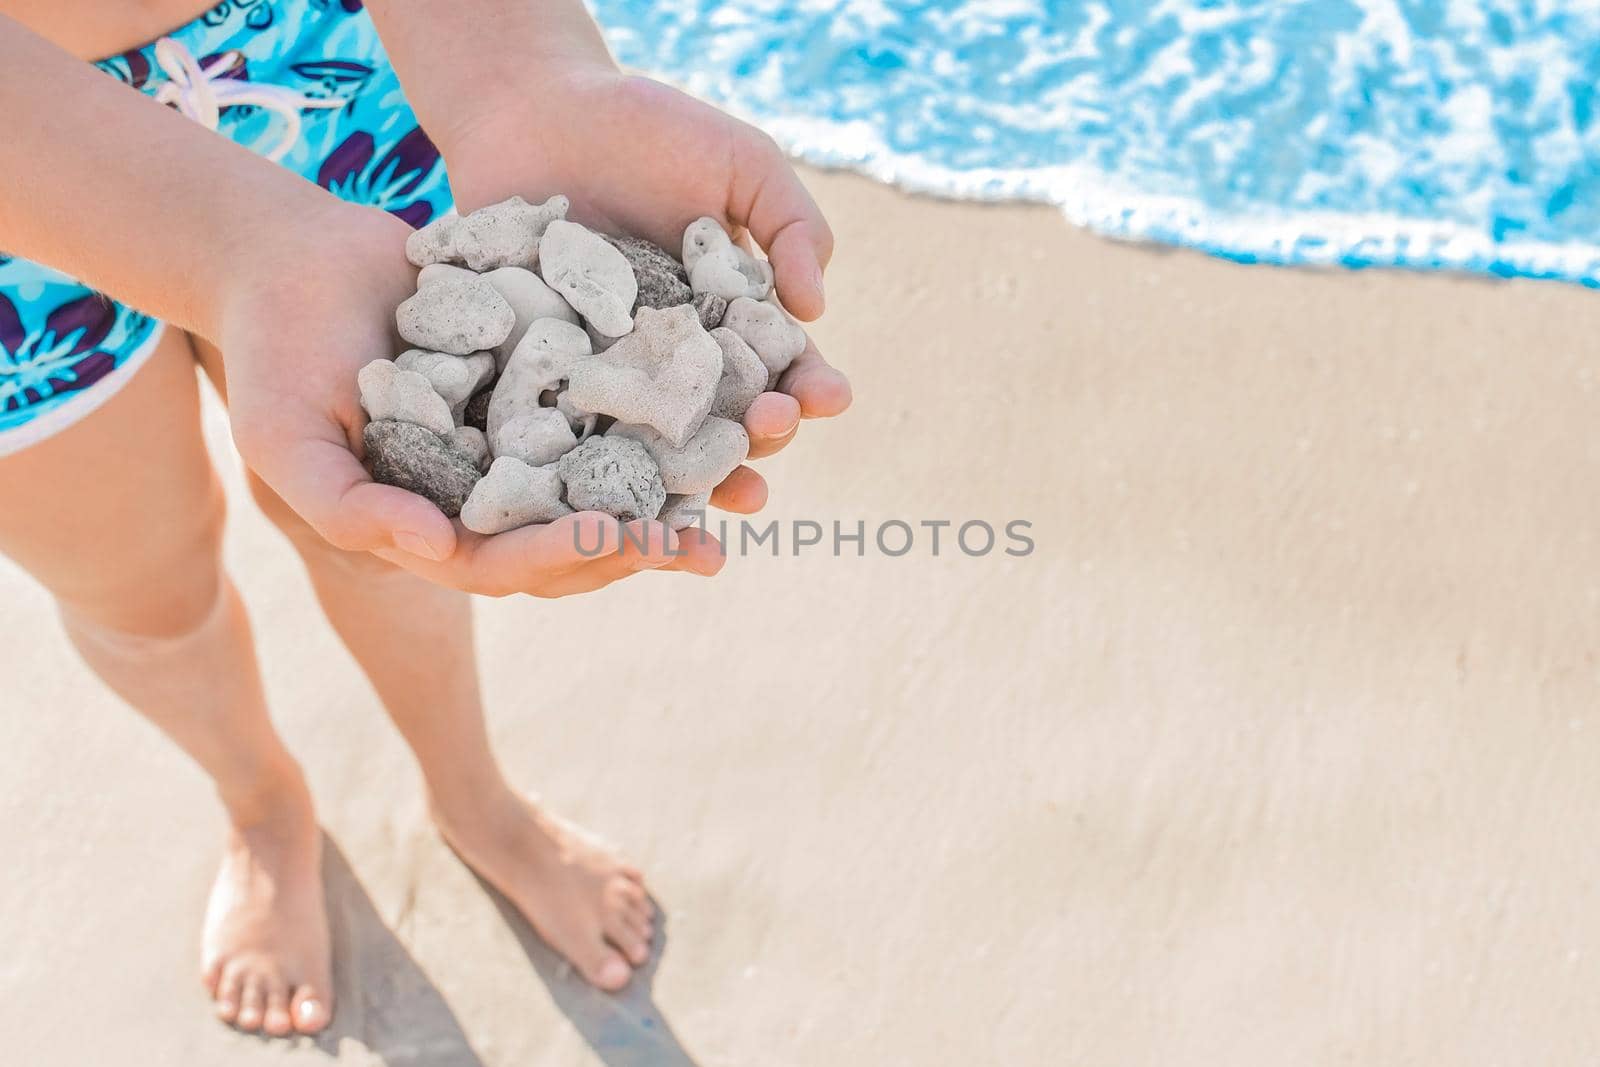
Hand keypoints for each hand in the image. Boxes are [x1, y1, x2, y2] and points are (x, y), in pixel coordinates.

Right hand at [218, 201, 724, 595]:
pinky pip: (611, 392)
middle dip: (638, 544)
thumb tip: (437, 552)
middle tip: (704, 548)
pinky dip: (660, 398)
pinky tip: (718, 392)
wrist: (285, 254)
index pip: (506, 562)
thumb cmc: (270, 354)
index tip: (617, 545)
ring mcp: (519, 431)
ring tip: (739, 489)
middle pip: (574, 532)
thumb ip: (349, 505)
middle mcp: (488, 487)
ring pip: (608, 471)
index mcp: (434, 522)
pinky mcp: (544, 370)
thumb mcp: (282, 438)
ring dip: (673, 486)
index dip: (563, 558)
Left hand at [442, 67, 852, 513]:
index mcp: (731, 319)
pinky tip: (619, 488)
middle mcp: (677, 360)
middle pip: (726, 417)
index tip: (828, 396)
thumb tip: (817, 308)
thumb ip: (792, 225)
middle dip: (758, 435)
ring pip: (657, 443)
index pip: (781, 367)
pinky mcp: (547, 380)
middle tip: (769, 431)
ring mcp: (612, 376)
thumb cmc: (648, 128)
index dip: (809, 387)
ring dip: (693, 476)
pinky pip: (576, 430)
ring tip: (718, 494)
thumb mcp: (740, 163)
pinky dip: (597, 465)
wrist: (531, 107)